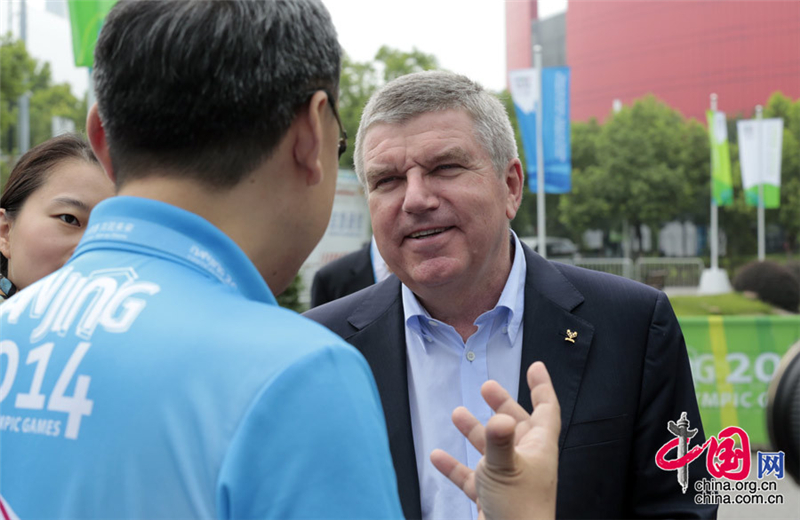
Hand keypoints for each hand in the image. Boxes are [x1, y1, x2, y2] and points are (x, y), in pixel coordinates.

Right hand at [430, 362, 560, 519]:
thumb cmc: (519, 510)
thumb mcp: (505, 468)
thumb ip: (498, 440)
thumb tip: (498, 416)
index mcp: (538, 448)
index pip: (546, 410)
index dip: (542, 388)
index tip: (535, 367)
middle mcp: (525, 460)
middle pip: (515, 424)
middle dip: (501, 405)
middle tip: (486, 387)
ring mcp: (508, 479)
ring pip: (491, 448)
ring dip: (475, 431)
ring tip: (457, 413)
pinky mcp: (491, 497)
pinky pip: (471, 476)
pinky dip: (455, 466)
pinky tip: (438, 456)